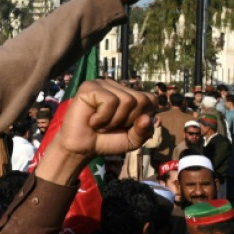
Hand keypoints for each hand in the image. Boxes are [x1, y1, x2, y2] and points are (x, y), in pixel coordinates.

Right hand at [37, 79, 155, 183]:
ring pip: (127, 100)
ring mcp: (103, 84)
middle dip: (129, 120)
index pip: (151, 99)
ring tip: (101, 124)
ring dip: (114, 120)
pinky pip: (109, 101)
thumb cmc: (106, 141)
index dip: (143, 117)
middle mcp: (117, 86)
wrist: (82, 149)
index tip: (127, 126)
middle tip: (112, 126)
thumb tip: (148, 119)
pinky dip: (103, 118)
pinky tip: (93, 120)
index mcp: (129, 94)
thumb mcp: (133, 140)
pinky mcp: (89, 86)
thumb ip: (145, 131)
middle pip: (141, 99)